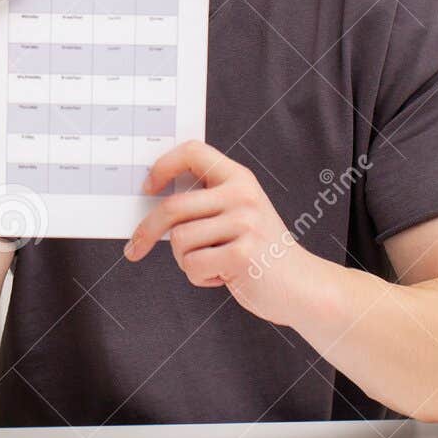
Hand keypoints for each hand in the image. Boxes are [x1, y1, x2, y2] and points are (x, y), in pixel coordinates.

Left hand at [122, 139, 318, 326]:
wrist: (302, 286)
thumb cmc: (260, 253)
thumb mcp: (239, 215)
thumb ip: (207, 203)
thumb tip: (153, 204)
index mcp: (239, 178)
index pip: (193, 151)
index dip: (163, 166)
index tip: (148, 189)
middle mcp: (242, 194)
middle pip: (173, 206)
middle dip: (146, 231)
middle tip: (135, 249)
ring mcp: (244, 223)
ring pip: (180, 240)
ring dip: (187, 262)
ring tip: (214, 264)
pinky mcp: (242, 254)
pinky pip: (193, 265)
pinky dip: (200, 277)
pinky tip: (225, 276)